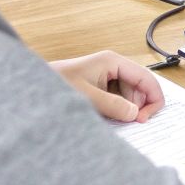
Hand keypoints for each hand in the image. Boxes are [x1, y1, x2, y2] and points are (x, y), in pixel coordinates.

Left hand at [49, 50, 163, 121]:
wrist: (32, 87)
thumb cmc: (56, 85)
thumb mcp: (87, 98)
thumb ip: (113, 106)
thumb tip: (135, 114)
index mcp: (113, 61)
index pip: (146, 78)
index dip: (152, 99)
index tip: (144, 119)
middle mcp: (113, 66)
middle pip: (141, 87)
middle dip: (139, 106)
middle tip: (131, 122)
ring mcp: (107, 76)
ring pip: (131, 95)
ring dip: (127, 109)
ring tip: (112, 118)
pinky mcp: (101, 86)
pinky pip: (119, 99)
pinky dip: (118, 109)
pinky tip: (107, 115)